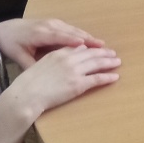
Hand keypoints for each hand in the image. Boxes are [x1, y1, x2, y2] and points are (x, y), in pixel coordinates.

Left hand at [0, 19, 103, 70]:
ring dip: (88, 38)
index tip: (86, 45)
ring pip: (74, 30)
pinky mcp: (55, 23)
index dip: (73, 40)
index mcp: (40, 34)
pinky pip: (71, 29)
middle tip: (104, 47)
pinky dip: (82, 35)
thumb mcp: (19, 57)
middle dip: (88, 39)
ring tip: (102, 45)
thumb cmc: (12, 44)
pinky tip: (90, 42)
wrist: (5, 30)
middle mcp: (49, 26)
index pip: (59, 37)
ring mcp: (53, 23)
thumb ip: (31, 65)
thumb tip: (43, 76)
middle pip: (72, 32)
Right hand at [1, 45, 120, 120]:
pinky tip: (115, 77)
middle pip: (90, 53)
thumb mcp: (38, 65)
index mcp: (58, 54)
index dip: (90, 48)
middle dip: (103, 53)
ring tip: (118, 62)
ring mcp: (74, 71)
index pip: (78, 48)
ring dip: (109, 62)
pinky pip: (97, 79)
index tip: (97, 48)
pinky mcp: (78, 84)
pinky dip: (108, 77)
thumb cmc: (27, 84)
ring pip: (97, 64)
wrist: (26, 95)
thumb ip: (51, 61)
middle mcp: (68, 59)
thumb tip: (59, 60)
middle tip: (113, 53)